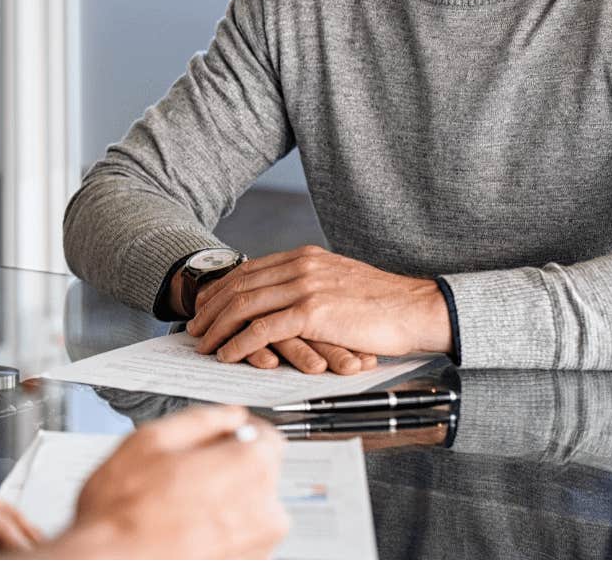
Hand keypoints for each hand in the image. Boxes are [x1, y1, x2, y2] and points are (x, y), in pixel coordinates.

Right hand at [46, 405, 287, 558]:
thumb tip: (227, 416)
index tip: (219, 438)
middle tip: (185, 475)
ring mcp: (258, 546)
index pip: (267, 436)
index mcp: (249, 468)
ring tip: (179, 508)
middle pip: (258, 474)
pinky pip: (239, 538)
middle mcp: (265, 510)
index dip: (238, 432)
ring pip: (248, 508)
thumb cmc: (123, 514)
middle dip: (228, 469)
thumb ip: (200, 420)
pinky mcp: (246, 566)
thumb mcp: (150, 441)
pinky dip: (219, 532)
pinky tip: (184, 531)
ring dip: (224, 503)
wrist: (110, 565)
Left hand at [186, 245, 449, 365]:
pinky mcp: (312, 312)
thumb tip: (284, 302)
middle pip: (239, 285)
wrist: (418, 308)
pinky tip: (229, 354)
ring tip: (204, 345)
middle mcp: (300, 266)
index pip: (248, 271)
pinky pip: (263, 328)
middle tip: (194, 329)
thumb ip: (310, 286)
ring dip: (218, 328)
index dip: (221, 290)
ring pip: (244, 305)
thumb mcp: (339, 283)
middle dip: (210, 309)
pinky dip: (240, 343)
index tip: (205, 306)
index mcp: (304, 257)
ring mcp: (305, 286)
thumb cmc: (383, 304)